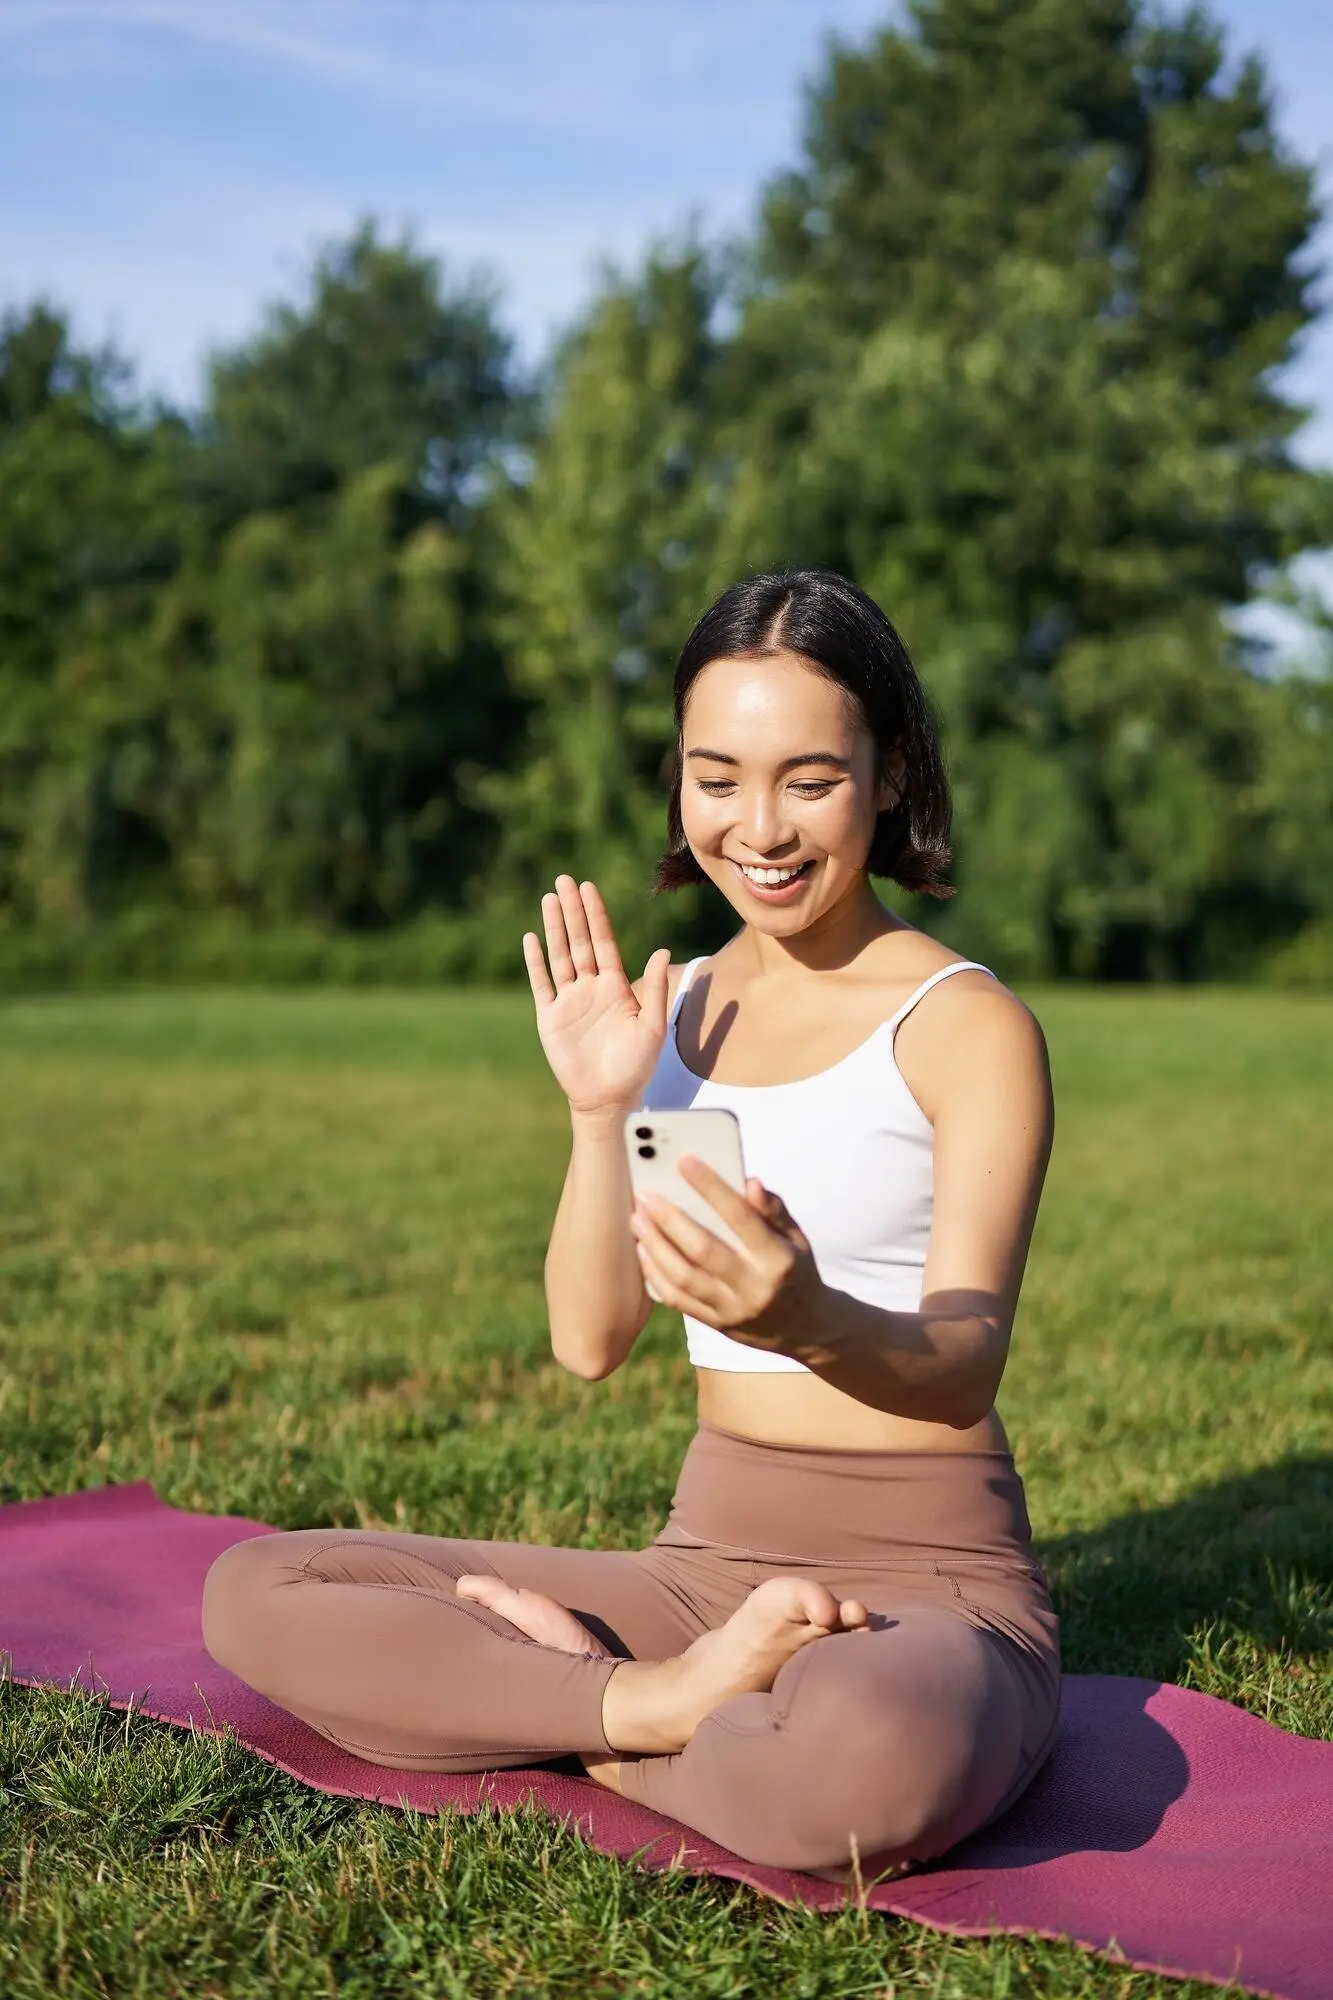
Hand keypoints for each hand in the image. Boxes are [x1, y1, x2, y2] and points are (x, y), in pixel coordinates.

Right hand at [524, 876, 670, 1116]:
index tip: (590, 888)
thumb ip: (653, 989)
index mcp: (615, 986)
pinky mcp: (550, 1017)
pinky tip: (531, 938)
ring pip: (559, 956)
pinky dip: (535, 961)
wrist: (607, 1098)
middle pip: (579, 941)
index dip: (596, 915)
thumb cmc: (635, 1066)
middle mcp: (590, 987)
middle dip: (572, 911)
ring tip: (548, 899)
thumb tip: (661, 951)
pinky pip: (541, 984)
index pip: (604, 942)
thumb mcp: (651, 1027)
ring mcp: (569, 1000)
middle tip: (564, 880)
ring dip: (554, 928)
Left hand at [629, 1158, 825, 1354]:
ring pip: (684, 1277)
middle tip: (645, 1194)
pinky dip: (656, 1275)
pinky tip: (643, 1252)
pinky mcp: (716, 1325)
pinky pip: (678, 1300)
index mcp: (778, 1258)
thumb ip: (773, 1210)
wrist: (805, 1328)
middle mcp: (755, 1286)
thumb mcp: (797, 1239)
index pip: (741, 1217)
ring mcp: (733, 1309)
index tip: (685, 1161)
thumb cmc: (795, 1270)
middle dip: (670, 1219)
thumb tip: (750, 1182)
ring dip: (655, 1246)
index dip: (712, 1187)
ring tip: (637, 1219)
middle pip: (704, 1249)